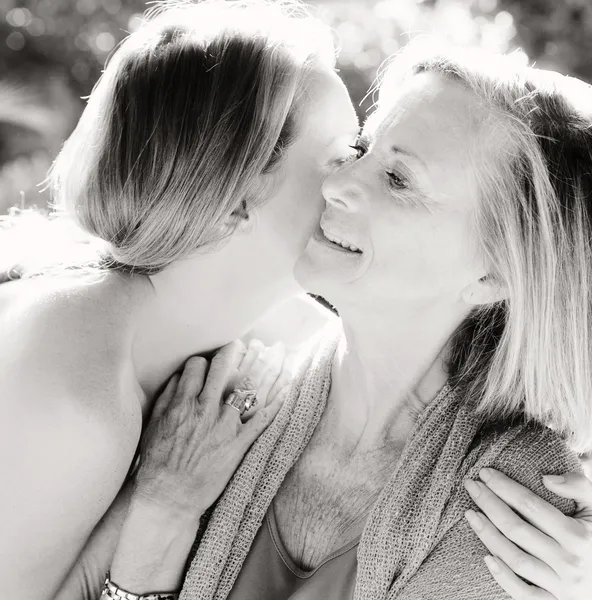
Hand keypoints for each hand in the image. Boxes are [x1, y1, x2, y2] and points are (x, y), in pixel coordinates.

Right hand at [132, 339, 287, 523]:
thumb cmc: (156, 466)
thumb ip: (166, 399)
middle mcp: (205, 410)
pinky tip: (289, 386)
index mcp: (182, 404)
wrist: (168, 500)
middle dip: (235, 351)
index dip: (204, 360)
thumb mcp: (153, 427)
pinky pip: (263, 419)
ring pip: (248, 387)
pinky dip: (277, 401)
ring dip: (265, 366)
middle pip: (224, 369)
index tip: (210, 360)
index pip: (196, 367)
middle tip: (246, 344)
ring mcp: (224, 427)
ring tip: (276, 351)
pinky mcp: (238, 445)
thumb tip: (179, 378)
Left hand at [463, 468, 591, 599]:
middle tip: (470, 485)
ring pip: (515, 558)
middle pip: (517, 529)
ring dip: (488, 535)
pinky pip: (524, 594)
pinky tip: (487, 557)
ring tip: (471, 513)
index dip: (505, 487)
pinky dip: (504, 578)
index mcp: (578, 536)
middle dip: (489, 503)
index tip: (485, 473)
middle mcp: (569, 562)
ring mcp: (561, 586)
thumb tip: (547, 478)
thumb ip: (579, 488)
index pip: (531, 505)